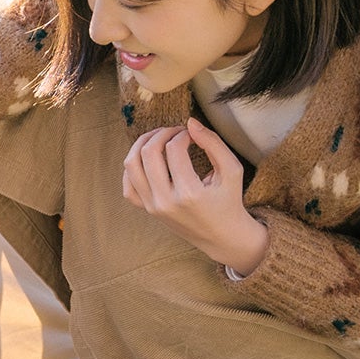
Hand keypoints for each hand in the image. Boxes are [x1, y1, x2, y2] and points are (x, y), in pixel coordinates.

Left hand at [121, 118, 268, 274]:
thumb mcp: (232, 170)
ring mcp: (152, 207)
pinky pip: (127, 185)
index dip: (182, 134)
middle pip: (148, 153)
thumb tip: (190, 122)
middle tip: (174, 131)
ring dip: (142, 144)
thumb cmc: (229, 200)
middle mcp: (166, 202)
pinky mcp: (147, 210)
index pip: (174, 150)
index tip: (191, 133)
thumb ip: (213, 144)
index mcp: (189, 194)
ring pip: (131, 165)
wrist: (221, 236)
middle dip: (161, 134)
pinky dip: (132, 167)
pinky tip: (147, 159)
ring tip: (158, 137)